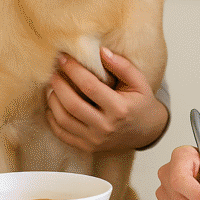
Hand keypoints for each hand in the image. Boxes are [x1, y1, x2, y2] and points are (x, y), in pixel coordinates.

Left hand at [45, 48, 168, 152]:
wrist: (146, 131)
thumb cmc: (141, 102)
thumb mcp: (139, 81)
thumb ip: (122, 65)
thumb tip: (100, 51)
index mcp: (119, 109)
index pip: (89, 86)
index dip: (74, 70)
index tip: (64, 58)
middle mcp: (106, 127)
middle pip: (72, 104)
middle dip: (59, 85)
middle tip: (54, 73)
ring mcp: (95, 140)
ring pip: (64, 120)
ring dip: (53, 101)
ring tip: (52, 87)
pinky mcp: (87, 147)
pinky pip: (62, 134)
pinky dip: (52, 119)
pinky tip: (53, 105)